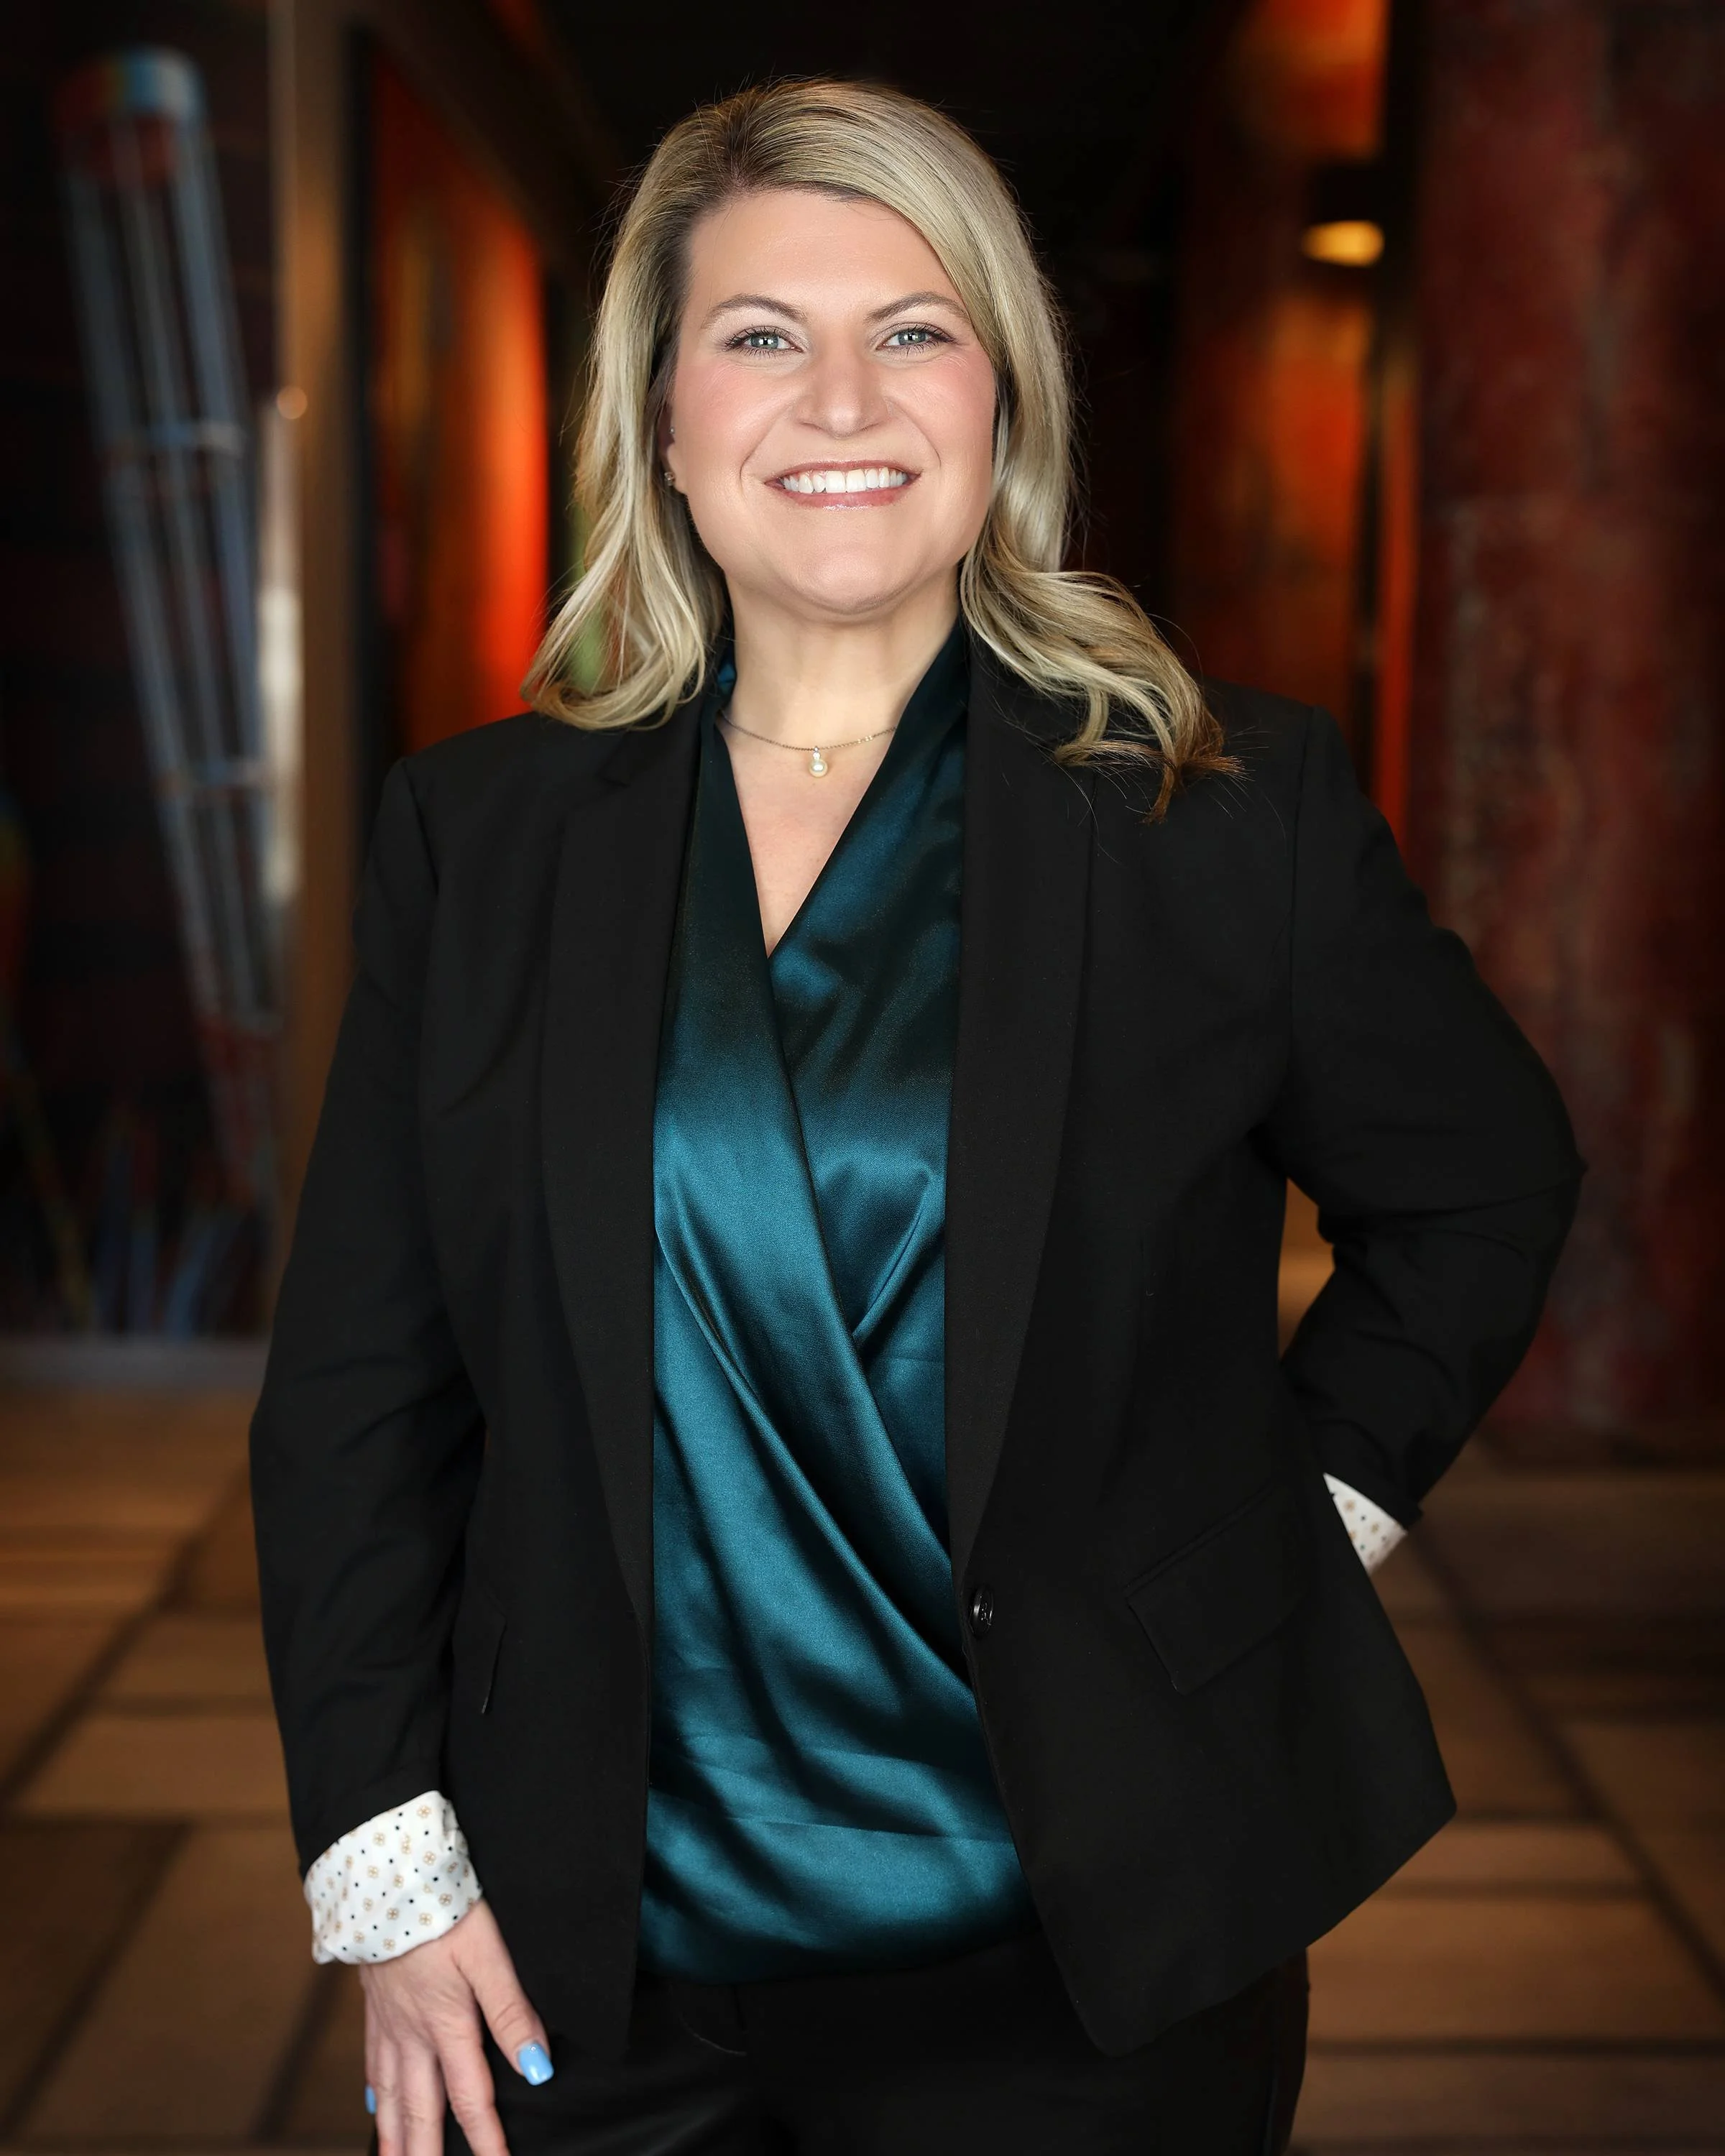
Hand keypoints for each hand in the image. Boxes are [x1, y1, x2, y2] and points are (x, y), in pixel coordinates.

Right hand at [362, 1900, 551, 2155]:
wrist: (386, 1878)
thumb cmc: (443, 1910)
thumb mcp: (489, 1955)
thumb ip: (512, 2012)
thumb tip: (537, 2068)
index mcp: (446, 2025)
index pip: (470, 2098)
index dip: (487, 2140)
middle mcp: (412, 2034)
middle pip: (422, 2112)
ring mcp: (388, 2023)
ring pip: (391, 2097)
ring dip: (396, 2139)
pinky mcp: (374, 2006)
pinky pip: (373, 2066)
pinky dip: (376, 2097)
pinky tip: (376, 2109)